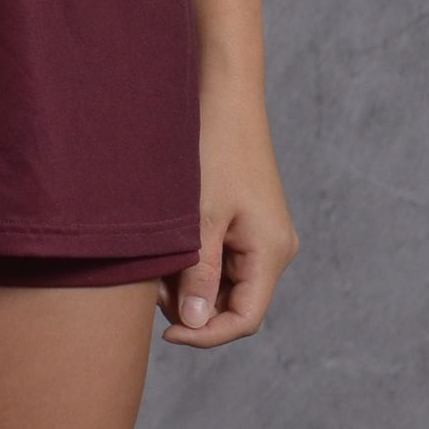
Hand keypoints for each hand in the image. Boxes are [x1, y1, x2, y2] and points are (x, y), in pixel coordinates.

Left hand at [159, 79, 297, 347]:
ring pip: (226, 282)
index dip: (205, 334)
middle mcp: (275, 248)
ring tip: (157, 262)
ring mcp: (263, 234)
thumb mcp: (201, 218)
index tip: (164, 332)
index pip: (244, 319)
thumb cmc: (214, 149)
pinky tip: (170, 246)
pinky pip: (224, 258)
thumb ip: (199, 275)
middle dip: (194, 306)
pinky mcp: (249, 221)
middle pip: (235, 303)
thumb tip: (196, 326)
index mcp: (271, 252)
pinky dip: (196, 261)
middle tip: (153, 287)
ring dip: (191, 282)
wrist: (223, 94)